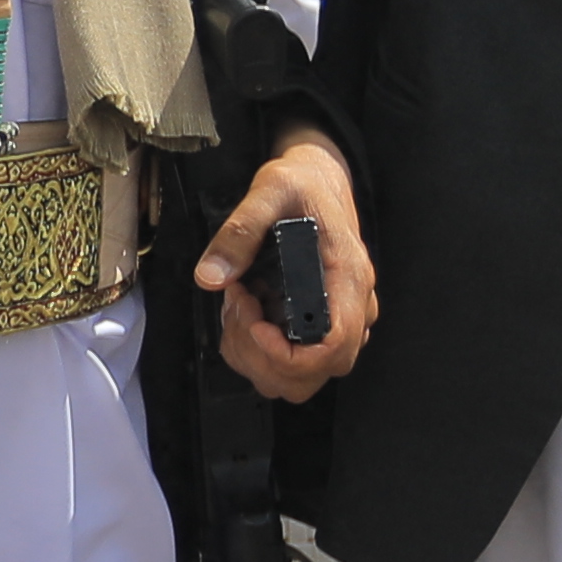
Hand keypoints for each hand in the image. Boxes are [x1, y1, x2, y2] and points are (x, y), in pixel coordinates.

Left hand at [198, 128, 377, 398]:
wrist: (318, 182)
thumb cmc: (301, 186)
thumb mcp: (269, 192)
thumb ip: (240, 232)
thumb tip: (211, 277)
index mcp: (346, 279)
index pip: (331, 349)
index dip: (285, 354)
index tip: (252, 323)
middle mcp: (350, 308)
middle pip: (311, 376)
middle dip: (259, 355)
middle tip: (240, 305)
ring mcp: (337, 321)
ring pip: (296, 379)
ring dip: (252, 354)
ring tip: (239, 303)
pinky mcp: (318, 325)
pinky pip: (289, 364)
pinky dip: (254, 350)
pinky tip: (245, 310)